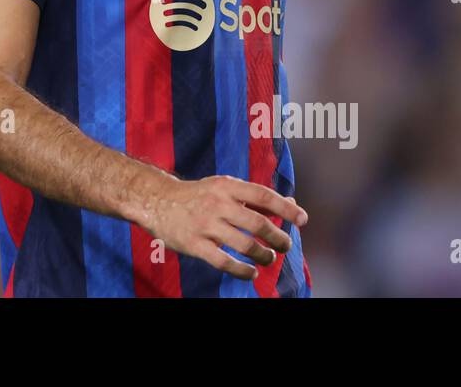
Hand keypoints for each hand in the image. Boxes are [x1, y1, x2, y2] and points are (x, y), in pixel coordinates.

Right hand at [140, 173, 308, 279]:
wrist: (158, 201)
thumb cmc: (199, 195)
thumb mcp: (225, 188)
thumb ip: (256, 198)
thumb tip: (291, 204)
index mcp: (227, 186)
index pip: (263, 196)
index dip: (286, 209)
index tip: (303, 219)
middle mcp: (217, 204)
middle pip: (258, 224)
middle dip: (278, 238)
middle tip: (285, 245)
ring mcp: (205, 225)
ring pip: (244, 245)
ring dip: (264, 255)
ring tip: (269, 258)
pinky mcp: (194, 244)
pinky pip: (224, 262)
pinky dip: (242, 270)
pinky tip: (251, 272)